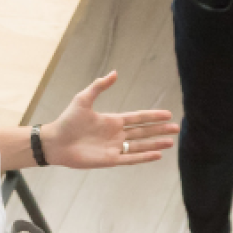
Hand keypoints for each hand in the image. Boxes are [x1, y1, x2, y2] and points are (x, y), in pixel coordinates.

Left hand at [42, 71, 179, 168]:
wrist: (55, 142)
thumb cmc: (67, 120)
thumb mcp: (83, 99)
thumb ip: (100, 86)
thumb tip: (115, 72)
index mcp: (113, 121)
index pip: (138, 118)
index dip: (153, 116)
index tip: (168, 114)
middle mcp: (116, 135)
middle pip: (143, 132)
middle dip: (160, 130)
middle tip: (176, 128)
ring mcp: (114, 148)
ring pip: (140, 146)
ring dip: (155, 144)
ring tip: (171, 142)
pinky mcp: (109, 160)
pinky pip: (130, 158)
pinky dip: (144, 157)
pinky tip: (157, 155)